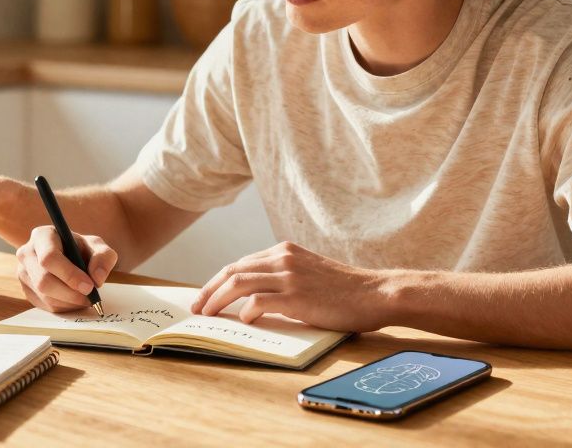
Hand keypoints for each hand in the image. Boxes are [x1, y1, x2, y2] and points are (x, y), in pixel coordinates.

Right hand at [16, 225, 117, 312]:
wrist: (70, 257)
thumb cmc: (82, 249)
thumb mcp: (97, 246)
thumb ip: (103, 257)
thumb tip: (96, 278)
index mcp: (42, 236)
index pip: (49, 258)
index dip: (69, 275)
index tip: (89, 286)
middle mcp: (27, 253)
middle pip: (44, 281)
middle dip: (71, 293)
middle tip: (90, 297)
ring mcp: (23, 273)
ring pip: (45, 296)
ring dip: (70, 302)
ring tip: (85, 297)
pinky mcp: (26, 290)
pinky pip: (45, 306)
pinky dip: (64, 307)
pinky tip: (74, 298)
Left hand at [189, 241, 391, 331]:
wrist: (375, 293)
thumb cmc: (345, 290)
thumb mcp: (309, 272)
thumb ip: (283, 277)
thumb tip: (253, 298)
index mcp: (284, 251)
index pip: (240, 263)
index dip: (218, 281)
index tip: (205, 296)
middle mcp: (283, 258)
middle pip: (232, 270)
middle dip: (209, 290)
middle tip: (196, 308)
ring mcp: (289, 276)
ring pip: (239, 283)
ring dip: (217, 300)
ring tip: (207, 315)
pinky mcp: (297, 296)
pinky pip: (259, 301)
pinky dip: (246, 311)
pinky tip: (243, 320)